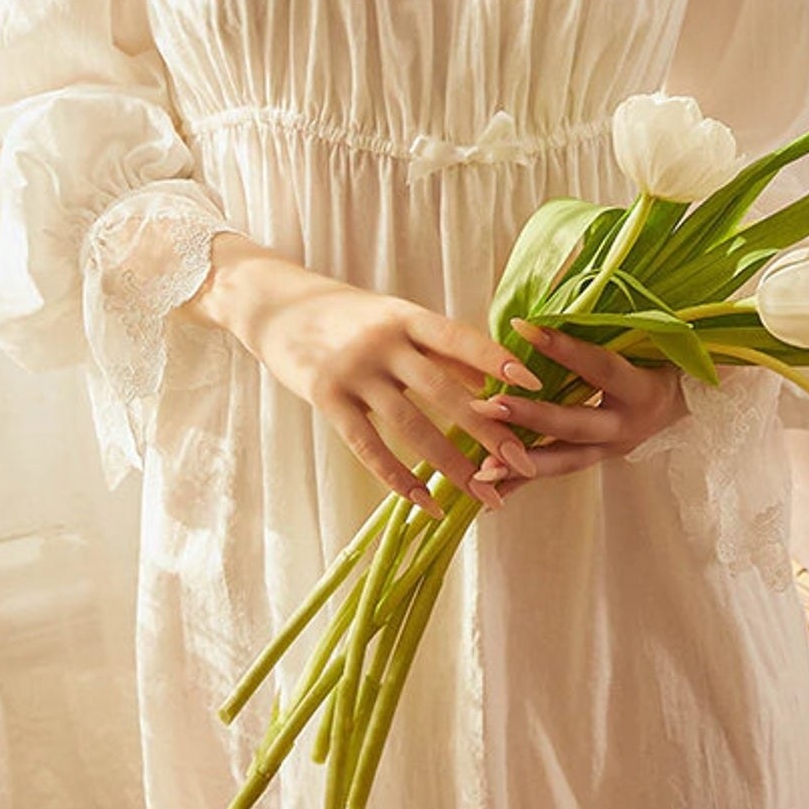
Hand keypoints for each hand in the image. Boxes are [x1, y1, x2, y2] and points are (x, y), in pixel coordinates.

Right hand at [228, 263, 546, 516]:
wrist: (274, 304)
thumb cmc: (347, 315)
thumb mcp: (394, 318)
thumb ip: (439, 347)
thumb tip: (494, 379)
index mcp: (405, 315)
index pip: (459, 338)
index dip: (495, 361)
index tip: (534, 386)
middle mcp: (382, 341)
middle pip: (443, 391)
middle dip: (486, 430)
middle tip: (522, 462)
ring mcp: (352, 371)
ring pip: (411, 426)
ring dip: (450, 465)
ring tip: (482, 494)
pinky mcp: (326, 398)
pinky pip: (368, 446)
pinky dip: (399, 478)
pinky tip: (426, 503)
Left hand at [467, 318, 688, 493]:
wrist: (688, 399)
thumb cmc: (663, 357)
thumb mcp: (650, 340)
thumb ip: (612, 326)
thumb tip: (564, 295)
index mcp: (643, 391)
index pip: (599, 367)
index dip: (563, 348)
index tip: (522, 328)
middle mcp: (627, 427)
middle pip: (573, 425)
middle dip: (529, 417)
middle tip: (486, 406)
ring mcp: (610, 450)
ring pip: (562, 462)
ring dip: (519, 462)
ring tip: (481, 466)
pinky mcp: (595, 460)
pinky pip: (554, 474)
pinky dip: (519, 481)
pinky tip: (487, 484)